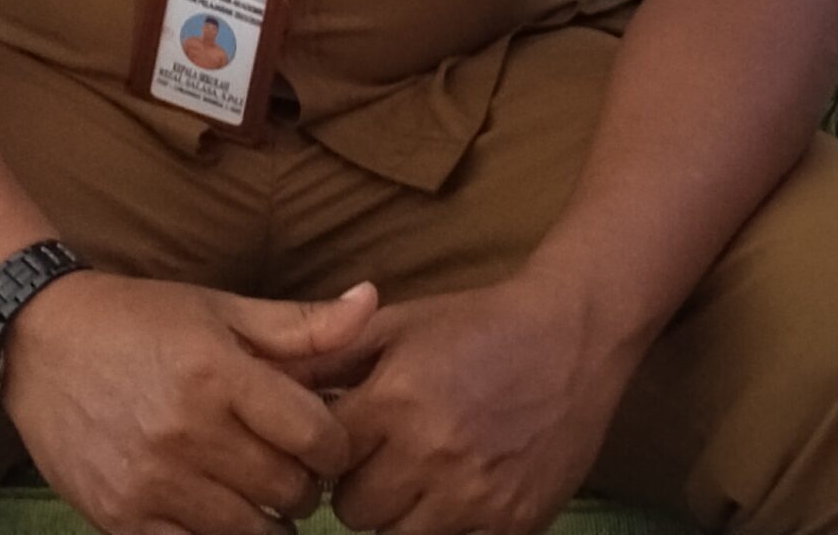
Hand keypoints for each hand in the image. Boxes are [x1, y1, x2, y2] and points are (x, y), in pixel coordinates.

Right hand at [1, 269, 379, 534]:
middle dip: (303, 484)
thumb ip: (300, 325)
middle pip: (288, 491)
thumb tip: (371, 302)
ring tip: (256, 494)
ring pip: (250, 534)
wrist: (38, 340)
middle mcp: (186, 431)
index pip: (316, 436)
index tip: (325, 441)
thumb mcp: (220, 308)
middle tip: (290, 469)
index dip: (335, 445)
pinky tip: (215, 514)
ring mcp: (150, 481)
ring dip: (266, 521)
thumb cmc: (138, 319)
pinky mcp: (119, 518)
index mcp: (218, 373)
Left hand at [263, 270, 639, 534]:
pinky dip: (447, 526)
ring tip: (418, 477)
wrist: (571, 335)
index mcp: (396, 400)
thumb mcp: (399, 325)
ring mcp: (475, 496)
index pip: (323, 459)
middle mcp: (432, 454)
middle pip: (355, 511)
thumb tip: (266, 379)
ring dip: (400, 514)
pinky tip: (457, 491)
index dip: (326, 452)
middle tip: (382, 461)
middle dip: (359, 488)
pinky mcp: (513, 523)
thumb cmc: (476, 324)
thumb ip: (330, 356)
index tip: (342, 440)